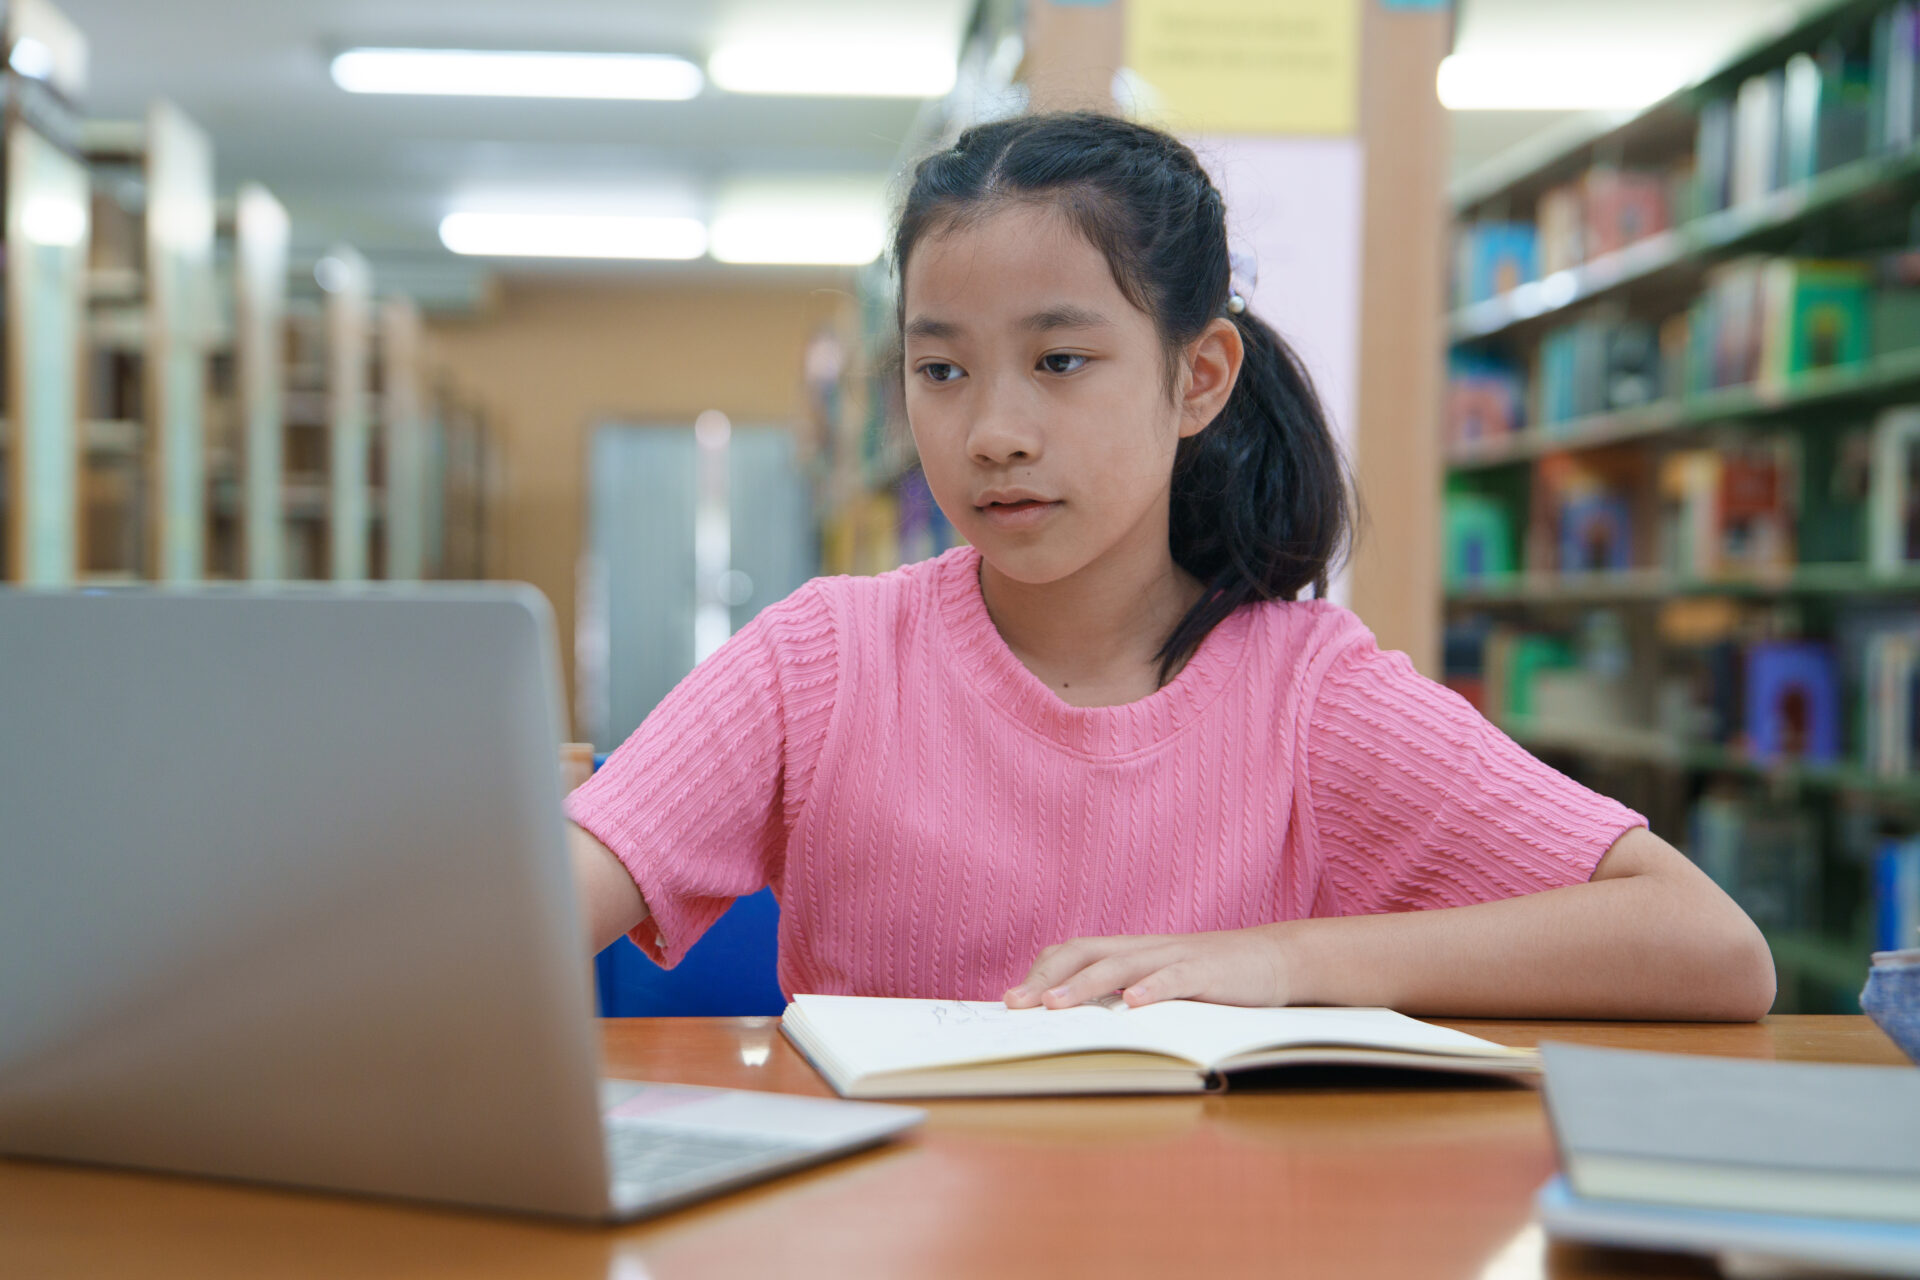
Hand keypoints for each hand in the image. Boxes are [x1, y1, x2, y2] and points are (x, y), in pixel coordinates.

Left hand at [1003, 926, 1294, 1009]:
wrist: (1275, 959)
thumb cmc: (1214, 978)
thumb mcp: (1163, 984)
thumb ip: (1127, 994)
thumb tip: (1081, 1022)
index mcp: (1131, 952)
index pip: (1074, 951)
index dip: (1042, 973)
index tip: (1013, 1000)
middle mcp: (1145, 948)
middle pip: (1085, 951)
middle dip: (1046, 978)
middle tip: (1017, 1005)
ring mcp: (1175, 956)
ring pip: (1120, 964)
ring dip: (1084, 984)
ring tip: (1055, 1004)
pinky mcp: (1207, 971)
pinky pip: (1175, 977)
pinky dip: (1152, 988)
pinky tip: (1134, 1005)